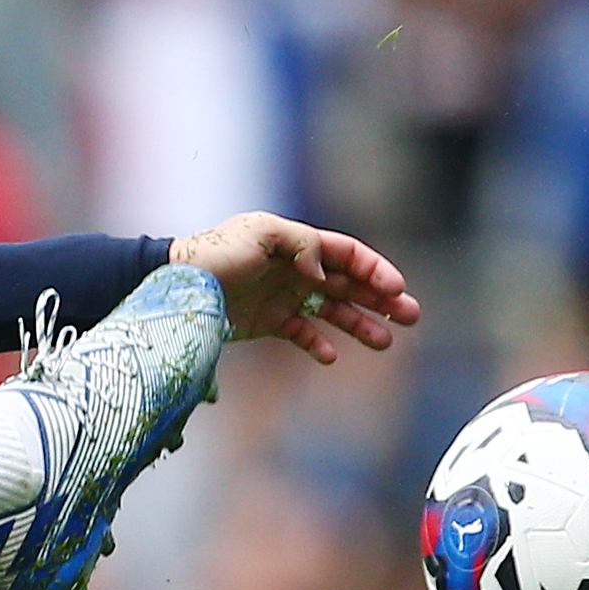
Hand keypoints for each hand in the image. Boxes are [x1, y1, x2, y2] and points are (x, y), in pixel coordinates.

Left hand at [169, 213, 419, 363]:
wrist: (176, 286)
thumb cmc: (215, 253)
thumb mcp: (260, 233)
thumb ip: (300, 244)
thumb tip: (325, 273)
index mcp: (299, 244)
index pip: (348, 255)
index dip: (376, 270)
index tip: (397, 289)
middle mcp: (297, 269)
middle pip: (350, 284)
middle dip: (382, 299)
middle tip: (412, 317)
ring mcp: (284, 296)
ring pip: (333, 311)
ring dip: (360, 324)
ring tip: (384, 341)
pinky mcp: (268, 321)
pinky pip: (301, 333)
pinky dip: (317, 344)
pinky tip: (329, 356)